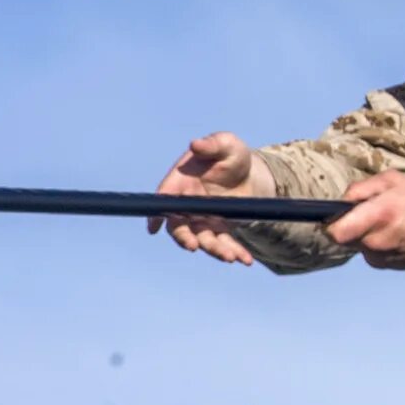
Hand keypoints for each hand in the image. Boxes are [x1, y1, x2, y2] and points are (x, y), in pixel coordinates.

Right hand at [150, 131, 276, 263]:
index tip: (154, 227)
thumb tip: (196, 144)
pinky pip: (224, 243)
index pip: (164, 199)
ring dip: (214, 250)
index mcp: (180, 182)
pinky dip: (235, 252)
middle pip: (179, 226)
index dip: (157, 214)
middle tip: (194, 246)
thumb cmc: (231, 154)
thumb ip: (212, 144)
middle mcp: (187, 204)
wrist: (250, 171)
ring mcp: (202, 219)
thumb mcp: (225, 144)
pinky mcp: (219, 228)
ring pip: (203, 239)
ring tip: (230, 257)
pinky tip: (245, 261)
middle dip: (184, 238)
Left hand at [326, 171, 404, 299]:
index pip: (335, 230)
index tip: (335, 214)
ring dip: (362, 232)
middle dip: (348, 223)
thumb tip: (343, 200)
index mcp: (377, 215)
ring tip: (386, 222)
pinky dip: (374, 242)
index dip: (331, 221)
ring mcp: (377, 256)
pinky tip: (394, 235)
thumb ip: (363, 186)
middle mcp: (374, 240)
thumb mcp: (395, 181)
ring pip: (354, 242)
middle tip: (367, 213)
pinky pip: (366, 250)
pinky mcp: (381, 265)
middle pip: (341, 235)